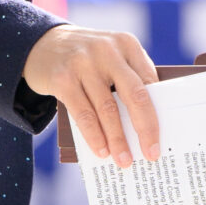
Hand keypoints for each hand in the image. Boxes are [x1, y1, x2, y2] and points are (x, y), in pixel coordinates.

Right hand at [22, 22, 158, 169]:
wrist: (41, 44)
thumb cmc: (87, 58)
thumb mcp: (111, 56)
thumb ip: (129, 79)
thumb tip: (146, 125)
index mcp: (126, 44)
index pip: (150, 82)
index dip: (158, 111)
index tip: (163, 138)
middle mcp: (107, 51)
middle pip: (134, 95)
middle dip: (145, 128)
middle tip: (151, 154)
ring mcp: (83, 63)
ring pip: (107, 109)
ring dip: (117, 139)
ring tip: (124, 160)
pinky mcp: (62, 79)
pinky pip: (83, 114)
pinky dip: (94, 136)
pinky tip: (100, 150)